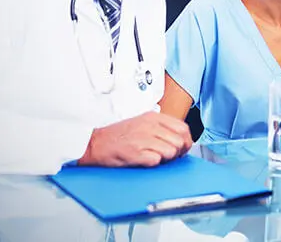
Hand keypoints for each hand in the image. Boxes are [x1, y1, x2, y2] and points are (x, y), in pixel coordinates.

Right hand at [78, 111, 192, 166]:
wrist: (95, 143)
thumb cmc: (118, 136)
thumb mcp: (143, 123)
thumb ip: (161, 128)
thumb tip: (180, 139)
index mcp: (154, 117)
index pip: (183, 128)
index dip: (186, 140)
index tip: (182, 148)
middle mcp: (150, 126)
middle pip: (180, 141)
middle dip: (178, 152)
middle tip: (170, 156)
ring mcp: (143, 139)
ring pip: (172, 151)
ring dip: (166, 159)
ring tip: (155, 158)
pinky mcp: (136, 153)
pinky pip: (157, 160)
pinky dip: (154, 163)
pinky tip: (146, 161)